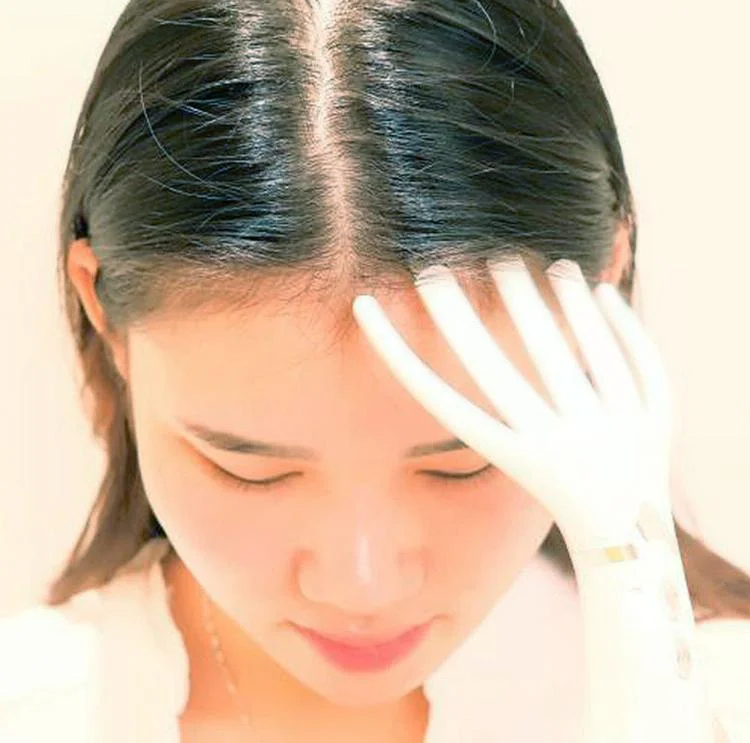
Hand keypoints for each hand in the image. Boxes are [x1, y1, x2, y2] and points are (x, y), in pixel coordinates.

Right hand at [352, 256, 676, 555]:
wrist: (626, 539)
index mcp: (514, 457)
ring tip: (540, 259)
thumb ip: (483, 421)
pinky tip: (598, 288)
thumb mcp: (515, 464)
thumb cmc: (554, 491)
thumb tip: (442, 363)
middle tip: (438, 263)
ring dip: (552, 299)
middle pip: (495, 366)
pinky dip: (617, 320)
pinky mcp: (653, 421)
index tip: (365, 306)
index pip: (439, 398)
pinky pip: (635, 360)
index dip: (394, 353)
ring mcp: (608, 432)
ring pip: (574, 351)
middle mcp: (555, 445)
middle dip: (459, 311)